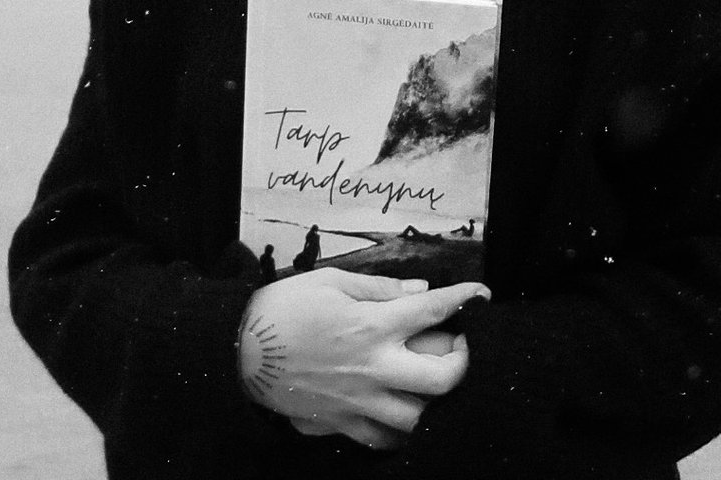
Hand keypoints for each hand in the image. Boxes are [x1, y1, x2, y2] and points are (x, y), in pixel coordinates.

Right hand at [237, 266, 487, 450]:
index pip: (433, 310)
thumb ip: (379, 287)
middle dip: (462, 363)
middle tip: (456, 346)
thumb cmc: (284, 309)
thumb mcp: (330, 281)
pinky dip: (400, 430)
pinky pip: (384, 440)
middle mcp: (374, 367)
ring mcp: (361, 402)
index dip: (463, 299)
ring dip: (434, 401)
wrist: (240, 353)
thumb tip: (418, 290)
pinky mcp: (343, 424)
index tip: (480, 294)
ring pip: (418, 418)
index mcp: (372, 325)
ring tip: (431, 381)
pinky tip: (402, 413)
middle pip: (442, 379)